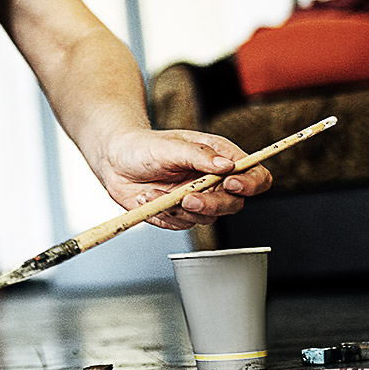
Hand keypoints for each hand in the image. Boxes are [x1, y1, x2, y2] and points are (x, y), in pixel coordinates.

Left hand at [96, 129, 272, 229]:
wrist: (114, 160)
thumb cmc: (143, 146)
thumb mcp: (170, 145)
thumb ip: (199, 155)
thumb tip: (226, 165)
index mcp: (220, 159)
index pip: (253, 175)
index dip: (250, 183)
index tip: (232, 184)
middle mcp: (213, 182)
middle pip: (234, 204)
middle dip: (212, 204)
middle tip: (188, 198)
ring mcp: (197, 200)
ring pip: (207, 218)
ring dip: (180, 209)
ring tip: (153, 193)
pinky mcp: (179, 214)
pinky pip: (181, 224)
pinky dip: (163, 213)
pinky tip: (147, 197)